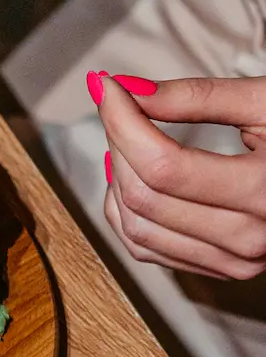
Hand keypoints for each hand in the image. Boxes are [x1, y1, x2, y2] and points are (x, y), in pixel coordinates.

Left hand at [96, 73, 265, 280]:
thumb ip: (198, 97)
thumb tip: (128, 91)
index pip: (162, 166)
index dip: (123, 122)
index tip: (107, 87)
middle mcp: (249, 238)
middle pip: (145, 196)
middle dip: (118, 144)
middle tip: (117, 105)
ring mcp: (236, 261)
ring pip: (137, 229)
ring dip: (116, 180)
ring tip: (122, 138)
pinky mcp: (223, 269)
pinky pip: (149, 249)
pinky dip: (126, 214)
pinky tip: (128, 178)